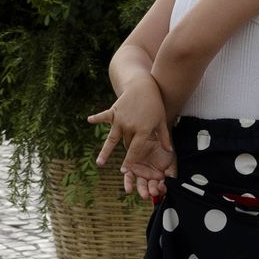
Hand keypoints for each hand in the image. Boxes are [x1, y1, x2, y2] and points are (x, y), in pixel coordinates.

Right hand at [87, 81, 174, 198]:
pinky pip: (104, 117)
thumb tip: (169, 152)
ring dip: (105, 152)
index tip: (125, 171)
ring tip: (99, 163)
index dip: (130, 162)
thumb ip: (163, 137)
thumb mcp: (161, 121)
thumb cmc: (155, 104)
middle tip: (130, 153)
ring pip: (112, 139)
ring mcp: (120, 120)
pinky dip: (96, 118)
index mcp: (142, 130)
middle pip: (126, 144)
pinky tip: (89, 120)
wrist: (144, 86)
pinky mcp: (113, 112)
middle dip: (127, 149)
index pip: (135, 150)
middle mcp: (129, 127)